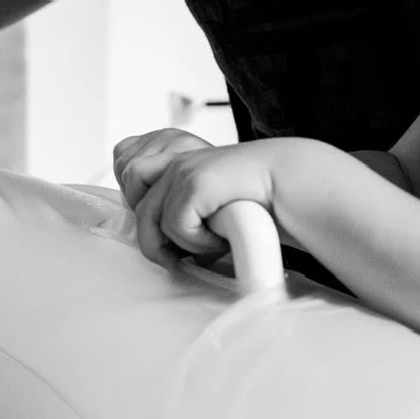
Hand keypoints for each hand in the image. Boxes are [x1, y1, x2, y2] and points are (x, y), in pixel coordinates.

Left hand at [116, 135, 288, 268]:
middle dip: (154, 241)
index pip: (128, 179)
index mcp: (174, 162)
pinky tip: (220, 238)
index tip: (170, 245)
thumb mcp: (207, 209)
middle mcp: (174, 161)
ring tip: (205, 247)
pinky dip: (197, 241)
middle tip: (183, 258)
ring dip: (175, 242)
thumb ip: (180, 216)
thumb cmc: (255, 202)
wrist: (291, 186)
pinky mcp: (194, 181)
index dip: (144, 219)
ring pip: (149, 219)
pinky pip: (176, 225)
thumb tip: (160, 251)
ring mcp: (182, 169)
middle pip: (134, 207)